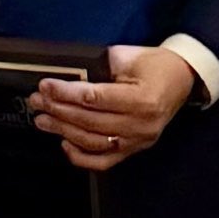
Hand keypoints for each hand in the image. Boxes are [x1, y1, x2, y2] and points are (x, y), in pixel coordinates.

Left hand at [28, 45, 195, 171]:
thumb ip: (99, 67)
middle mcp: (141, 124)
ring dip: (63, 131)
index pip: (94, 98)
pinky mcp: (134, 150)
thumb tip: (66, 79)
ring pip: (93, 141)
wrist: (182, 79)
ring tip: (42, 120)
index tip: (44, 85)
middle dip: (58, 110)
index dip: (65, 93)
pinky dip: (81, 156)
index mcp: (142, 99)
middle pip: (90, 121)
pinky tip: (64, 143)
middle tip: (36, 101)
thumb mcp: (128, 56)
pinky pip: (104, 161)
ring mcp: (138, 141)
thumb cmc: (154, 64)